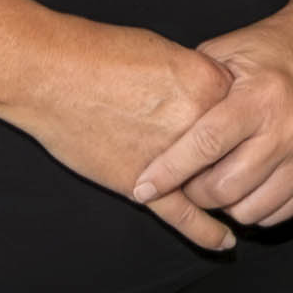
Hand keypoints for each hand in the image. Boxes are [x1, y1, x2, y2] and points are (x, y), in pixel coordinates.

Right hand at [8, 19, 240, 250]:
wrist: (52, 74)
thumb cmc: (101, 54)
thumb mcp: (165, 50)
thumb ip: (194, 77)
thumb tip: (207, 95)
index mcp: (209, 84)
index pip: (240, 111)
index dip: (231, 116)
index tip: (230, 120)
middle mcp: (199, 125)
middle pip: (232, 149)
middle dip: (228, 154)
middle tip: (231, 158)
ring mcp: (172, 159)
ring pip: (212, 184)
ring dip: (220, 192)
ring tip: (234, 201)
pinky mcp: (143, 186)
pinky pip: (183, 215)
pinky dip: (205, 231)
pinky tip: (224, 241)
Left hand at [130, 4, 292, 228]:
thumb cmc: (269, 48)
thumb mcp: (225, 51)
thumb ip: (192, 86)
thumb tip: (153, 124)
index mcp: (260, 95)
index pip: (206, 145)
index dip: (169, 171)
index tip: (143, 186)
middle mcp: (288, 128)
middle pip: (226, 186)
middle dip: (193, 192)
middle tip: (181, 180)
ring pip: (250, 209)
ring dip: (222, 204)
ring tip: (212, 182)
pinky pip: (278, 213)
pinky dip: (252, 209)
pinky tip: (241, 188)